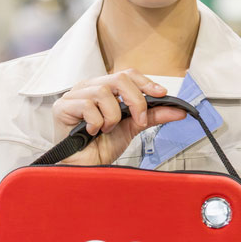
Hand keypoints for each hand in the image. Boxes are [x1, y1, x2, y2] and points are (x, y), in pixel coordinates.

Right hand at [51, 69, 186, 165]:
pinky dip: (96, 122)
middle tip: (139, 120)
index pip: (126, 74)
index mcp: (103, 88)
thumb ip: (153, 116)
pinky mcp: (63, 107)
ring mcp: (74, 96)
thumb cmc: (102, 146)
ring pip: (103, 92)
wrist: (86, 167)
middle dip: (135, 100)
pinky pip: (88, 105)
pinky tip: (92, 132)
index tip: (161, 94)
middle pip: (118, 78)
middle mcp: (88, 88)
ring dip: (112, 116)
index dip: (145, 82)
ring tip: (107, 129)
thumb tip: (178, 110)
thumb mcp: (132, 127)